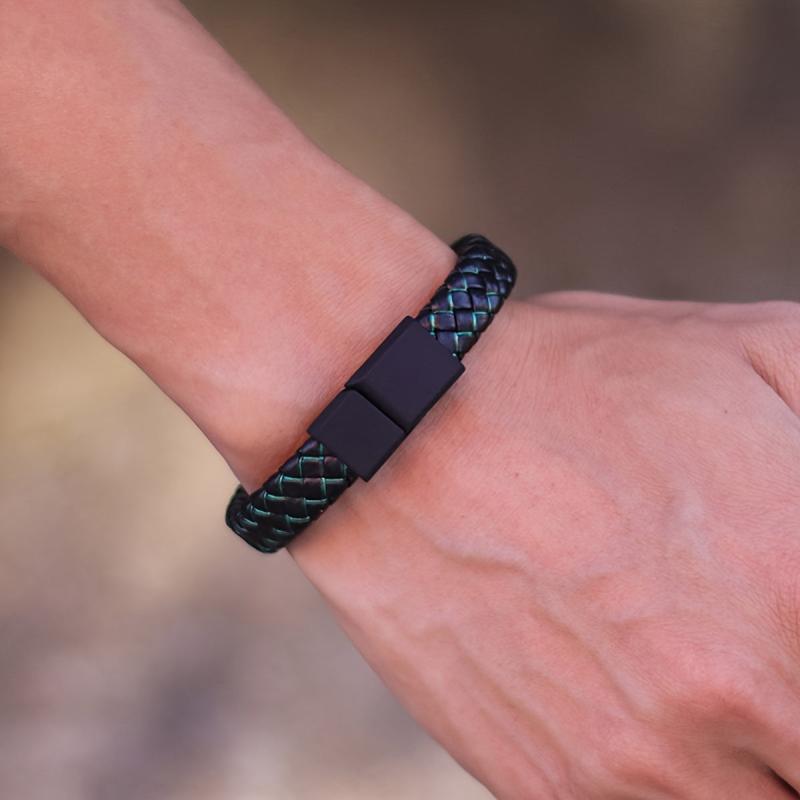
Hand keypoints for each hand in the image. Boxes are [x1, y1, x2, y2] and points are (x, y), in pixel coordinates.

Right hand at [290, 294, 799, 798]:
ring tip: (680, 668)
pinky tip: (619, 689)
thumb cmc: (570, 383)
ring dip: (738, 753)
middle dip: (784, 708)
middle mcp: (738, 693)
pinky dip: (656, 772)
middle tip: (746, 653)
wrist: (403, 432)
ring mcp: (640, 761)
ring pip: (745, 799)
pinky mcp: (553, 788)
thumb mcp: (753, 349)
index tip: (785, 627)